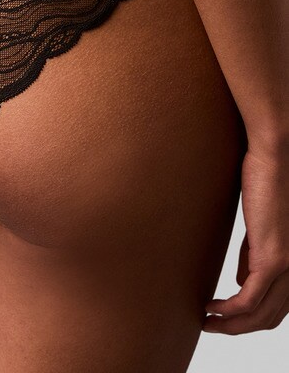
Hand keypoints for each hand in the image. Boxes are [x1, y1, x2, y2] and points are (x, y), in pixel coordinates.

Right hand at [203, 142, 288, 333]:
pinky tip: (212, 308)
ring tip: (206, 321)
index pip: (276, 307)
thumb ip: (253, 255)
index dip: (250, 318)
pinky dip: (230, 311)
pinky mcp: (274, 257)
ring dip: (231, 325)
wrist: (275, 158)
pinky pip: (250, 298)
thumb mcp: (260, 227)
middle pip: (270, 318)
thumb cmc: (266, 181)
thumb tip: (240, 280)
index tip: (224, 317)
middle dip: (239, 329)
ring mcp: (288, 265)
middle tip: (212, 325)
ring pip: (261, 314)